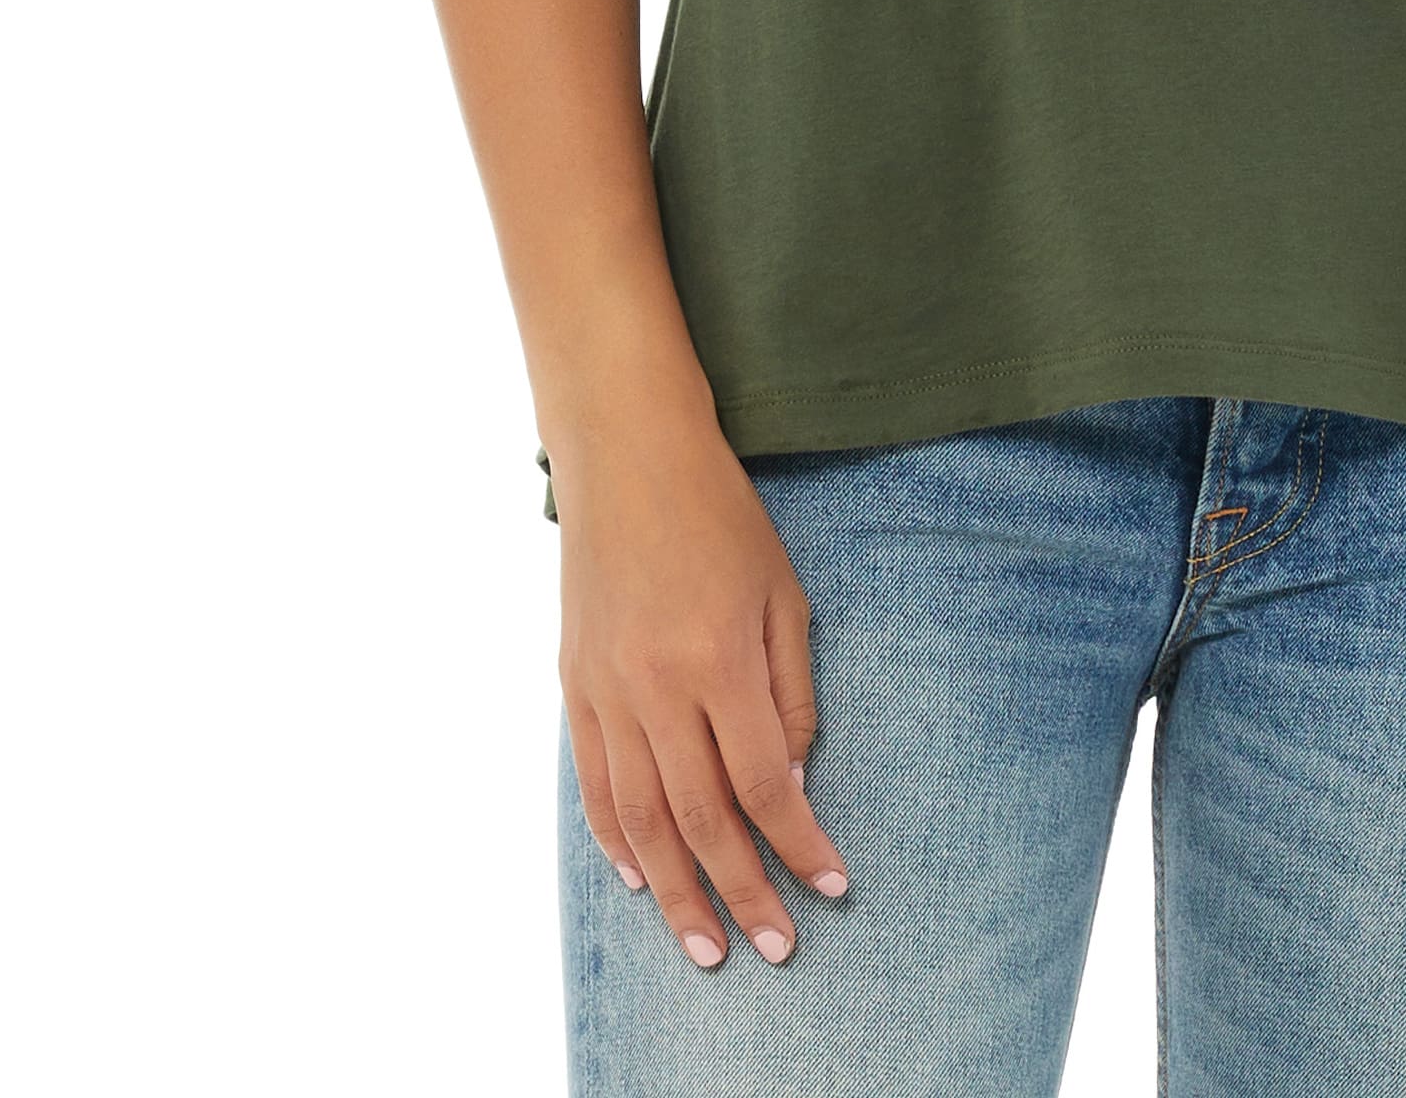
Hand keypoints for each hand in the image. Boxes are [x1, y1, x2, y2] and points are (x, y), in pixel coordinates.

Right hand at [555, 393, 852, 971]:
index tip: (831, 886)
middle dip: (743, 892)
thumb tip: (791, 783)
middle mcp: (658, 685)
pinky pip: (594, 783)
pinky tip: (641, 879)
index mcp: (720, 658)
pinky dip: (615, 840)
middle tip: (774, 950)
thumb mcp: (784, 593)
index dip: (799, 842)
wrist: (628, 456)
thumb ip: (790, 693)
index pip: (765, 781)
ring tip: (706, 946)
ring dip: (675, 892)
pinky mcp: (575, 686)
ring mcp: (607, 690)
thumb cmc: (721, 517)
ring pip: (641, 820)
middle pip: (702, 818)